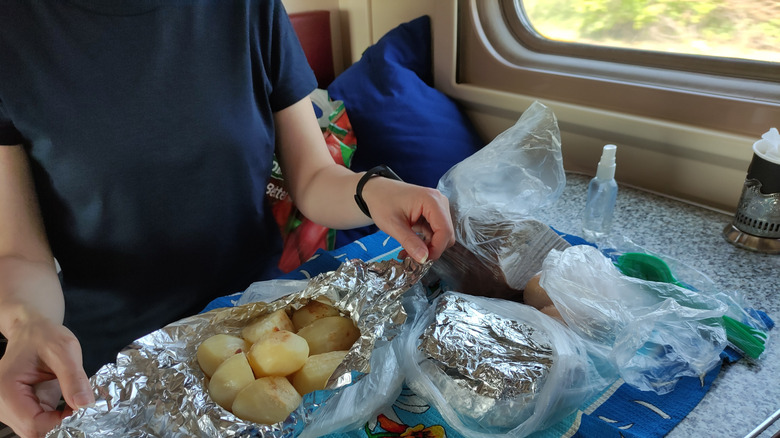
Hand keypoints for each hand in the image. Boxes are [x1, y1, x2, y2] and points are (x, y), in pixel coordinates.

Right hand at [0, 319, 93, 437]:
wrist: (32, 330)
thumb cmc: (43, 335)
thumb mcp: (64, 350)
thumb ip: (74, 378)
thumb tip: (85, 405)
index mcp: (6, 390)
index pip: (33, 423)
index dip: (61, 424)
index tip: (85, 411)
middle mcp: (3, 405)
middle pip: (34, 432)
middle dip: (62, 427)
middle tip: (86, 412)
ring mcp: (12, 410)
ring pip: (38, 431)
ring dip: (61, 425)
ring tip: (80, 407)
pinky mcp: (23, 410)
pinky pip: (41, 424)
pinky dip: (59, 420)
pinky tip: (73, 407)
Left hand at [363, 179, 455, 262]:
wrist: (376, 191)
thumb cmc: (382, 202)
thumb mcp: (393, 225)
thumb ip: (409, 242)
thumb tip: (423, 258)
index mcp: (432, 201)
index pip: (445, 230)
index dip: (436, 249)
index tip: (422, 260)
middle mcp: (439, 202)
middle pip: (446, 234)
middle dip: (431, 249)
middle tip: (412, 256)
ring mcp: (438, 207)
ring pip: (442, 235)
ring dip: (428, 247)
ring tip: (408, 252)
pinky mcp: (433, 213)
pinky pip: (436, 232)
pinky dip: (426, 242)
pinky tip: (411, 246)